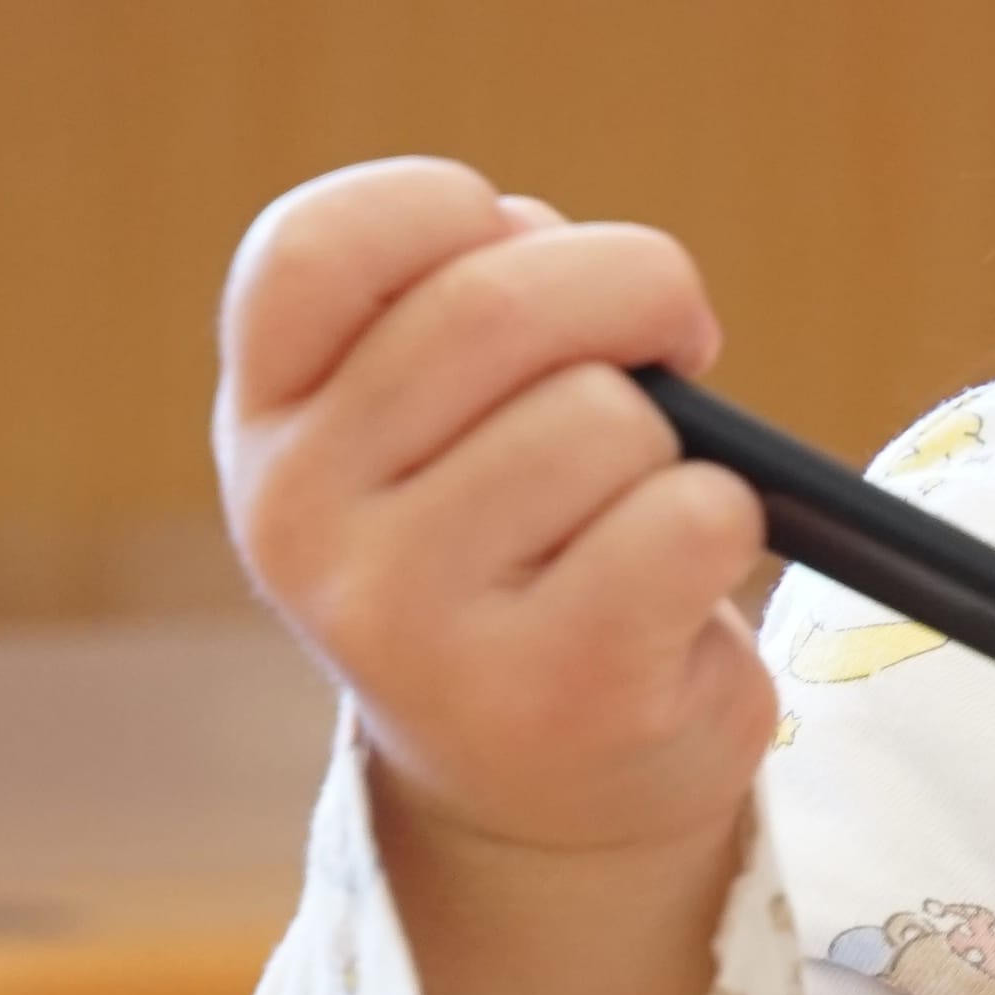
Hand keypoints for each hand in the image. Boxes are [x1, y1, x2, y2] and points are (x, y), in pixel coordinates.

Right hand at [216, 157, 772, 994]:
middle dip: (632, 285)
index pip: (312, 245)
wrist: (545, 784)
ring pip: (605, 414)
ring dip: (673, 439)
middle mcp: (302, 522)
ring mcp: (410, 622)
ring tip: (637, 512)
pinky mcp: (550, 692)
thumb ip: (472, 306)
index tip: (516, 247)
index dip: (451, 210)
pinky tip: (678, 585)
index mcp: (267, 424)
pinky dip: (728, 521)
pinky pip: (689, 518)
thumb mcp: (439, 421)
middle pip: (496, 301)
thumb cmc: (517, 544)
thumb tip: (587, 269)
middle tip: (673, 338)